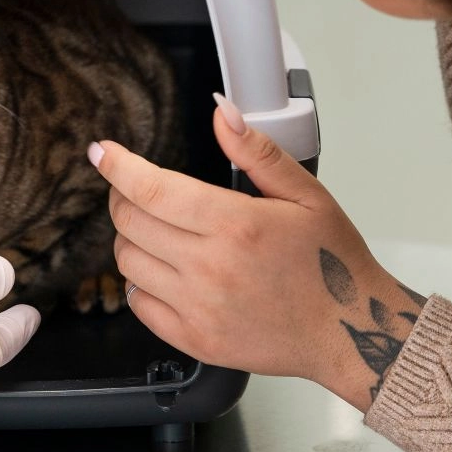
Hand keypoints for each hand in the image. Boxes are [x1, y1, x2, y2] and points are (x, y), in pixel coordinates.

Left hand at [89, 95, 426, 410]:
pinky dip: (141, 282)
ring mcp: (199, 308)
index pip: (151, 188)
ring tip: (160, 231)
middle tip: (140, 191)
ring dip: (132, 239)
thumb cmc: (330, 263)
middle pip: (130, 222)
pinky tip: (167, 271)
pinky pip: (138, 304)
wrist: (350, 334)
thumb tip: (221, 111)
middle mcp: (211, 267)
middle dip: (124, 197)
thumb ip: (257, 151)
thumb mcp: (306, 195)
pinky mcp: (194, 340)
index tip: (102, 152)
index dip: (117, 165)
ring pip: (127, 261)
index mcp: (236, 224)